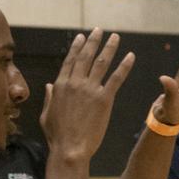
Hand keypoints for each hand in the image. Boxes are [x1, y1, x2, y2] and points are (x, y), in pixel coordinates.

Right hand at [40, 29, 134, 160]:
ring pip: (101, 63)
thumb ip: (49, 98)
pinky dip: (124, 66)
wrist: (70, 148)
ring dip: (110, 48)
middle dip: (93, 41)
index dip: (77, 47)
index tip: (82, 37)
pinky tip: (131, 56)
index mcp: (60, 85)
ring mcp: (90, 90)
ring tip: (116, 37)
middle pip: (86, 56)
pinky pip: (116, 78)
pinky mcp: (104, 99)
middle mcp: (75, 83)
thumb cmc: (57, 136)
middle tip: (99, 30)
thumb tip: (49, 85)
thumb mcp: (47, 114)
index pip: (70, 61)